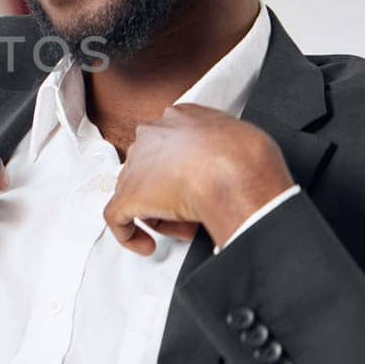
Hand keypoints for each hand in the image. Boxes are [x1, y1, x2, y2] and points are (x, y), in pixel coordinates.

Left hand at [100, 103, 292, 256]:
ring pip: (137, 193)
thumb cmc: (248, 157)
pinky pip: (116, 218)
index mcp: (179, 117)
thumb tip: (232, 167)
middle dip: (171, 194)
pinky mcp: (128, 195)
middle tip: (194, 213)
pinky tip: (147, 246)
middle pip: (151, 170)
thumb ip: (226, 147)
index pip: (170, 147)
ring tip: (186, 230)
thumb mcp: (241, 138)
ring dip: (159, 215)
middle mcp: (152, 135)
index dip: (184, 172)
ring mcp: (137, 164)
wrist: (236, 171)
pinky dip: (128, 235)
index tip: (201, 187)